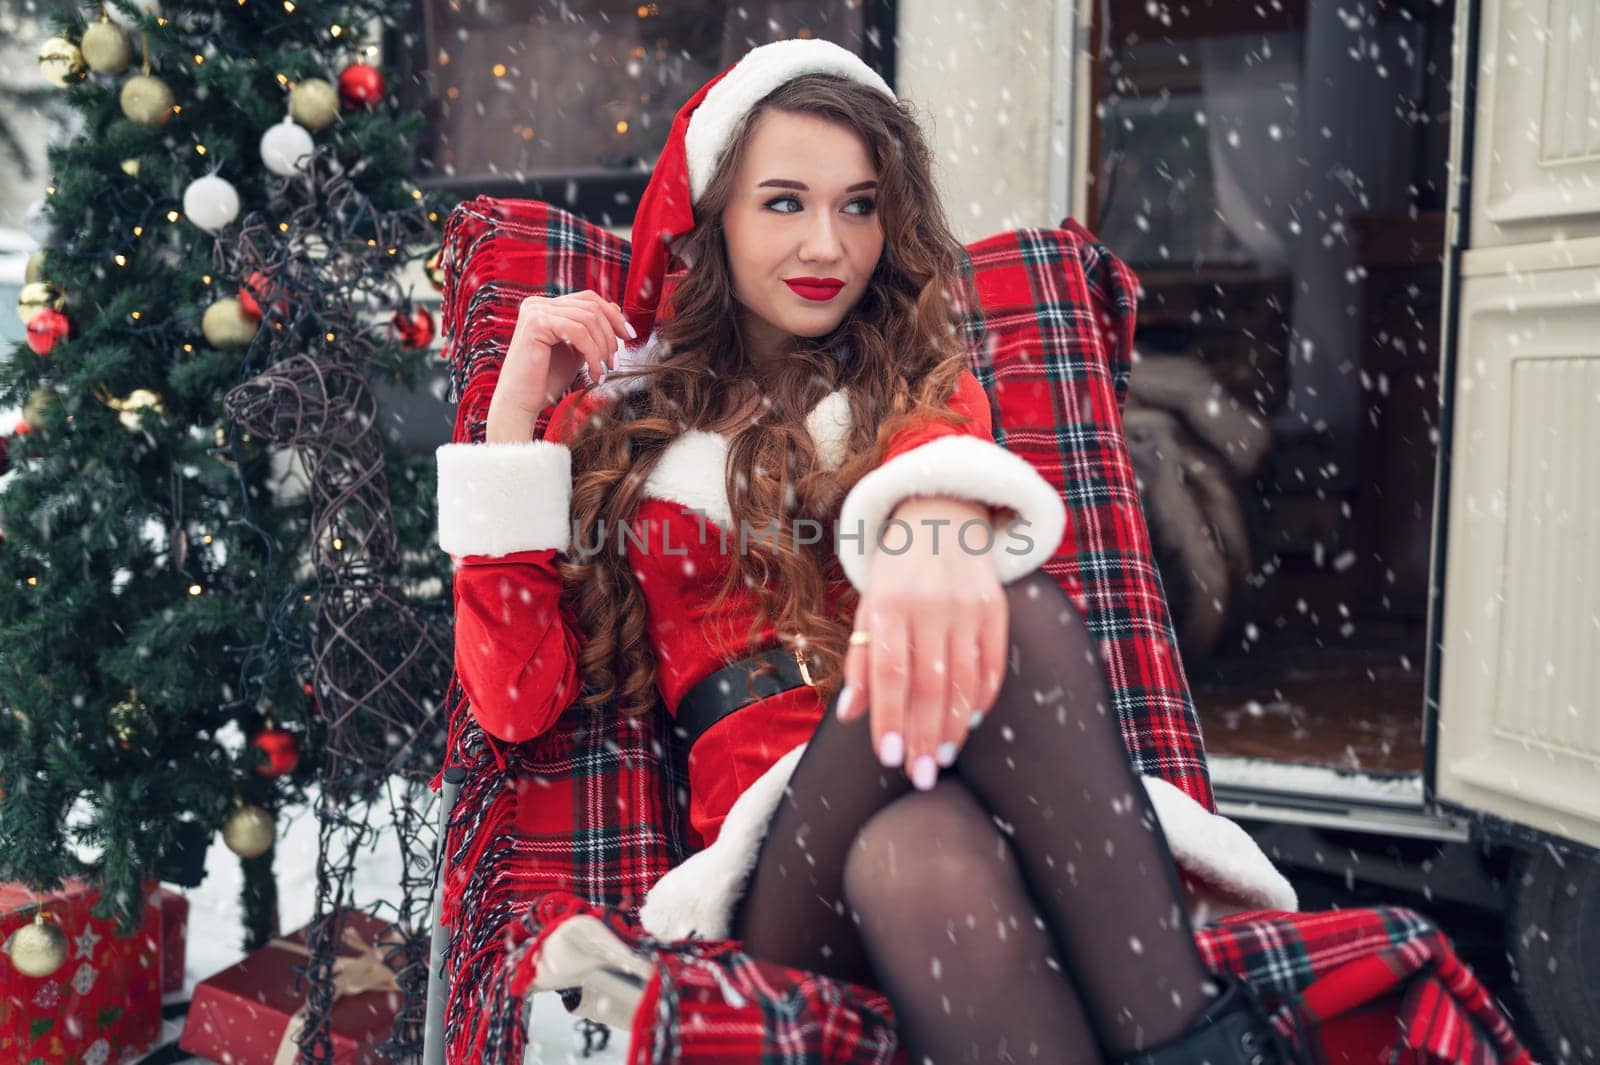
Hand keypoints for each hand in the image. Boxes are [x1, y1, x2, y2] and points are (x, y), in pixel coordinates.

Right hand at [485, 291, 633, 442]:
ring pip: (588, 319)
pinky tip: (595, 373)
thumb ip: (591, 330)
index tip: (628, 336)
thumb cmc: (546, 380)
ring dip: (603, 347)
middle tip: (616, 361)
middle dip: (611, 334)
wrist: (521, 404)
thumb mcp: (576, 350)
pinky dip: (593, 353)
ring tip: (605, 369)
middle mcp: (538, 304)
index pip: (588, 299)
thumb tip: (616, 309)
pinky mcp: (536, 324)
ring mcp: (535, 311)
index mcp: (546, 306)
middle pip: (591, 306)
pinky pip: (578, 332)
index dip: (613, 315)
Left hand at [835, 497, 1007, 788]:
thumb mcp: (868, 607)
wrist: (941, 514)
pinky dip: (983, 697)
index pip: (890, 673)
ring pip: (964, 680)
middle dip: (925, 736)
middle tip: (922, 776)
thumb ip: (861, 661)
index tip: (890, 758)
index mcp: (890, 605)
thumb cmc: (896, 571)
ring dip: (955, 726)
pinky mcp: (996, 608)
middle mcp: (930, 605)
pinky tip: (971, 722)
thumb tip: (851, 715)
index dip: (890, 718)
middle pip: (930, 684)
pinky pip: (993, 663)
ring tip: (944, 758)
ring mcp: (967, 607)